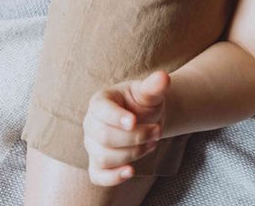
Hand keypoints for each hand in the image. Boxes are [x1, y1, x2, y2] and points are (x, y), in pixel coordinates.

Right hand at [83, 71, 169, 185]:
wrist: (144, 118)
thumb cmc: (142, 102)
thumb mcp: (149, 92)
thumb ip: (154, 86)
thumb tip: (163, 77)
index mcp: (100, 102)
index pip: (101, 111)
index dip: (116, 118)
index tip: (134, 121)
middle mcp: (91, 124)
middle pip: (105, 137)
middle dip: (135, 137)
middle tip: (157, 131)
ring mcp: (92, 145)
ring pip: (105, 157)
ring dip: (133, 153)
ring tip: (152, 143)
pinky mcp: (98, 163)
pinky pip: (98, 176)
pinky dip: (113, 177)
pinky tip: (130, 171)